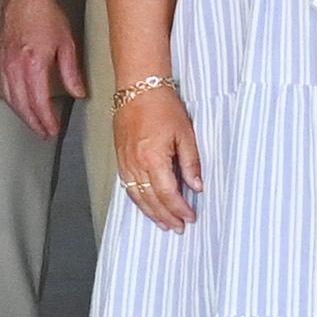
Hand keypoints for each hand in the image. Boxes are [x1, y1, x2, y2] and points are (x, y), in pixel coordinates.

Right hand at [0, 0, 82, 138]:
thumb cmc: (44, 13)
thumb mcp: (67, 43)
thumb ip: (72, 72)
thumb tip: (79, 92)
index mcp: (33, 63)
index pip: (38, 101)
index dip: (46, 119)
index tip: (54, 129)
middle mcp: (14, 66)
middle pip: (21, 105)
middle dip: (33, 122)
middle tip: (44, 132)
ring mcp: (3, 63)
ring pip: (9, 98)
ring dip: (21, 114)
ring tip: (33, 123)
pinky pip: (3, 86)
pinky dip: (11, 100)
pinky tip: (19, 103)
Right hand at [111, 84, 201, 234]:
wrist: (138, 89)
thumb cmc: (162, 106)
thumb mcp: (185, 134)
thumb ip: (191, 162)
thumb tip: (196, 185)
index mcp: (153, 158)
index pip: (168, 193)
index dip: (179, 209)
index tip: (190, 216)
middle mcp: (136, 163)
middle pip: (151, 199)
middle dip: (165, 216)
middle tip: (177, 227)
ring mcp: (125, 161)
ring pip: (137, 196)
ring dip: (151, 212)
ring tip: (163, 223)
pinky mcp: (120, 157)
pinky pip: (127, 185)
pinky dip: (137, 199)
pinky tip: (145, 204)